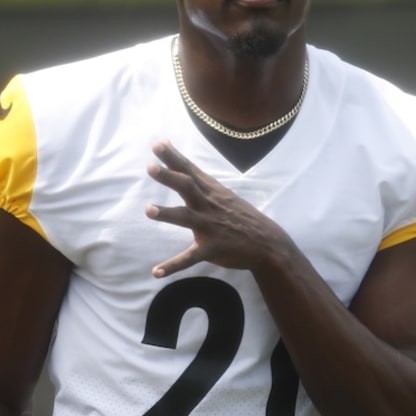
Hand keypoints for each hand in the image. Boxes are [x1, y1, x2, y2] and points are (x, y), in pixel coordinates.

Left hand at [145, 140, 287, 277]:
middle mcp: (209, 206)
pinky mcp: (212, 248)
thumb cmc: (240, 216)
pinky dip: (173, 265)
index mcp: (211, 192)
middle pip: (187, 187)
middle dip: (169, 177)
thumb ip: (200, 181)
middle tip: (150, 167)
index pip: (190, 170)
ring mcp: (210, 227)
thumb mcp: (222, 194)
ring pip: (186, 218)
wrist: (266, 242)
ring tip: (148, 209)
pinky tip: (157, 272)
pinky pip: (190, 257)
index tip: (157, 144)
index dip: (173, 157)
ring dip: (167, 213)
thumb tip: (182, 164)